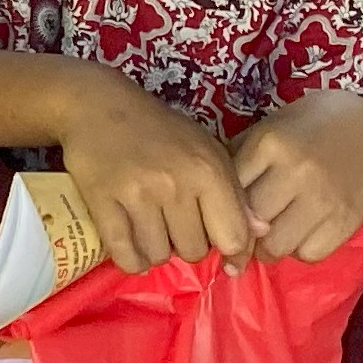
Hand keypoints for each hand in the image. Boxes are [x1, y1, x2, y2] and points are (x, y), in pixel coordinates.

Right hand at [60, 74, 251, 273]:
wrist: (98, 104)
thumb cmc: (161, 130)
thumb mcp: (207, 150)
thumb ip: (236, 193)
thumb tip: (263, 232)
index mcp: (207, 169)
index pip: (233, 238)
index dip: (229, 248)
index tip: (217, 243)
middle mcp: (175, 183)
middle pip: (193, 251)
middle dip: (186, 243)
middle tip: (174, 221)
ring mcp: (136, 193)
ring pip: (158, 256)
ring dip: (156, 249)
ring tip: (151, 226)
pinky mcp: (101, 201)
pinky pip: (125, 256)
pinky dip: (131, 258)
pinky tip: (132, 241)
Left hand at [230, 94, 362, 263]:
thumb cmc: (305, 128)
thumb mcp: (266, 132)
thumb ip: (238, 163)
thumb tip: (209, 206)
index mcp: (269, 145)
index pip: (232, 194)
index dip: (221, 212)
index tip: (219, 223)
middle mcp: (297, 172)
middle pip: (252, 225)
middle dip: (244, 235)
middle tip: (245, 236)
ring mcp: (325, 198)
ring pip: (278, 246)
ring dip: (270, 248)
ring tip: (272, 235)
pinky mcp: (348, 220)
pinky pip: (310, 254)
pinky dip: (300, 250)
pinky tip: (301, 233)